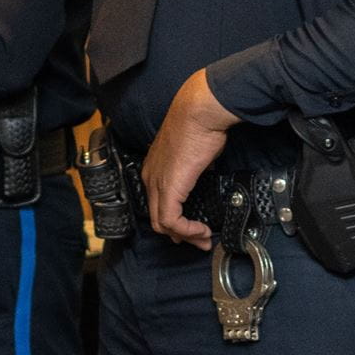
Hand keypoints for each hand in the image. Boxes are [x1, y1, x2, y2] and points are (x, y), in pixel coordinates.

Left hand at [138, 68, 238, 248]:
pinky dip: (187, 230)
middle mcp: (151, 178)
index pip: (157, 204)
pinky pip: (172, 220)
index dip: (174, 221)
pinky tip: (201, 229)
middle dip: (180, 234)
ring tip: (203, 240)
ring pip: (163, 223)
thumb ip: (193, 166)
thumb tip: (203, 172)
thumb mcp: (193, 151)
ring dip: (185, 235)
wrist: (199, 112)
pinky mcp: (169, 188)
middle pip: (158, 219)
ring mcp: (158, 184)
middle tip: (199, 241)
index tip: (193, 228)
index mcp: (154, 169)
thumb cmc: (198, 125)